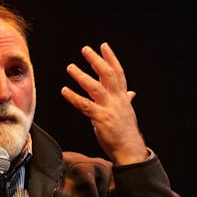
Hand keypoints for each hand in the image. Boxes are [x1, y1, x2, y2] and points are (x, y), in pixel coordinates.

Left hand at [61, 42, 147, 164]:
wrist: (130, 150)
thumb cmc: (126, 131)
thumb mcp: (127, 112)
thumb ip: (127, 100)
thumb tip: (131, 93)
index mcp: (123, 97)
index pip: (118, 73)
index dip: (111, 58)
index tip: (103, 46)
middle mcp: (117, 99)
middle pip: (108, 75)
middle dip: (97, 60)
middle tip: (85, 49)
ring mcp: (109, 108)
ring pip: (95, 88)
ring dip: (82, 76)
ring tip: (70, 67)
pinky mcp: (101, 119)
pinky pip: (85, 105)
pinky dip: (73, 97)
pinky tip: (64, 90)